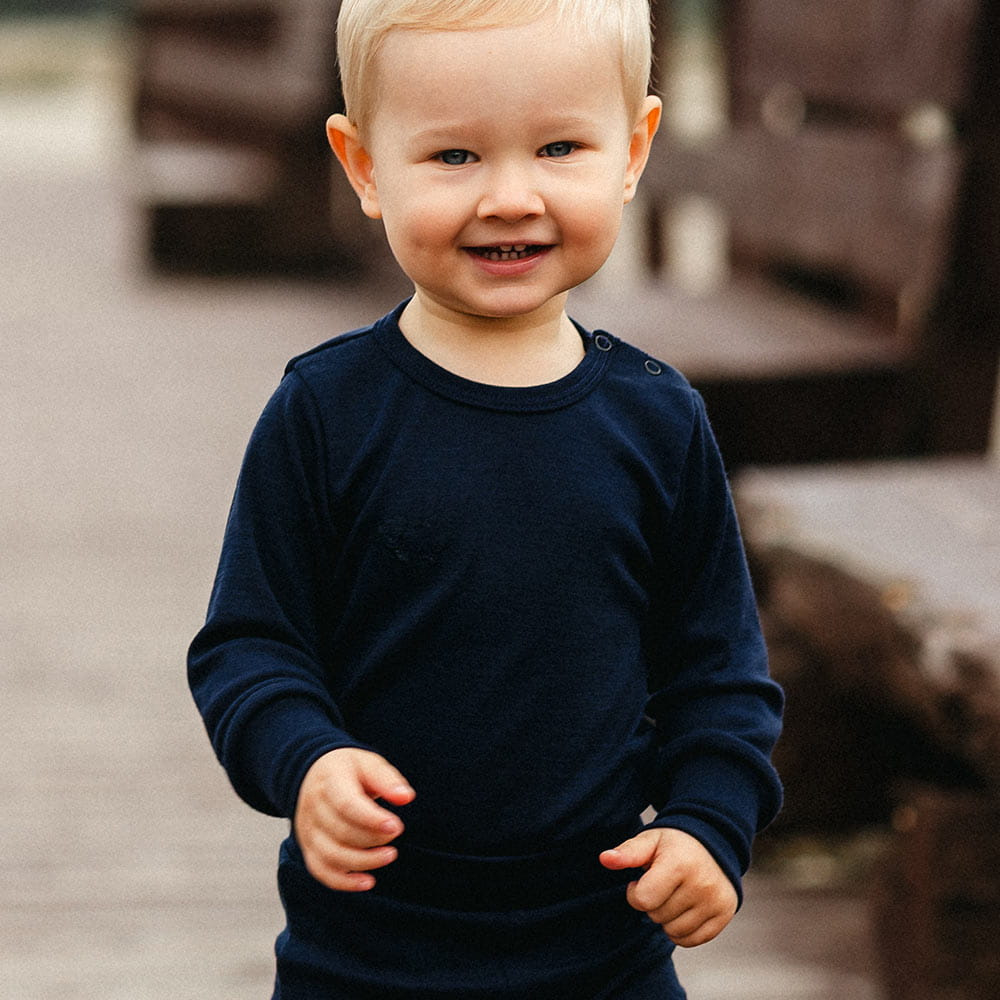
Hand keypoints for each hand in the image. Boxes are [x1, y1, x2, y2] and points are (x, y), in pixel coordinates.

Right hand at [293, 747, 414, 891]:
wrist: (314, 773)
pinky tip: (368, 882)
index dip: (371, 819)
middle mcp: (314, 808)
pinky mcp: (309, 848)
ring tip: (389, 855)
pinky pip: (321, 871)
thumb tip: (406, 797)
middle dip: (373, 838)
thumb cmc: (348, 769)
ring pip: (332, 855)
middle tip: (396, 832)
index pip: (346, 805)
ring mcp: (308, 830)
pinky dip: (344, 882)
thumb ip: (388, 780)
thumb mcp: (368, 763)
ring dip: (363, 861)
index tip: (396, 826)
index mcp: (330, 782)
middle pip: (341, 832)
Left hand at [599, 827, 737, 946]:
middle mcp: (701, 884)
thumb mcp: (650, 840)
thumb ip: (627, 852)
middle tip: (663, 883)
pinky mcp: (724, 914)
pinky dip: (682, 930)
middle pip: (657, 916)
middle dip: (653, 903)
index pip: (644, 900)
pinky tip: (685, 908)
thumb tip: (604, 858)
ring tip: (675, 893)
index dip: (635, 892)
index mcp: (679, 864)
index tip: (642, 879)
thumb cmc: (674, 844)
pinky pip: (691, 940)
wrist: (713, 842)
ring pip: (673, 932)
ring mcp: (715, 901)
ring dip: (667, 917)